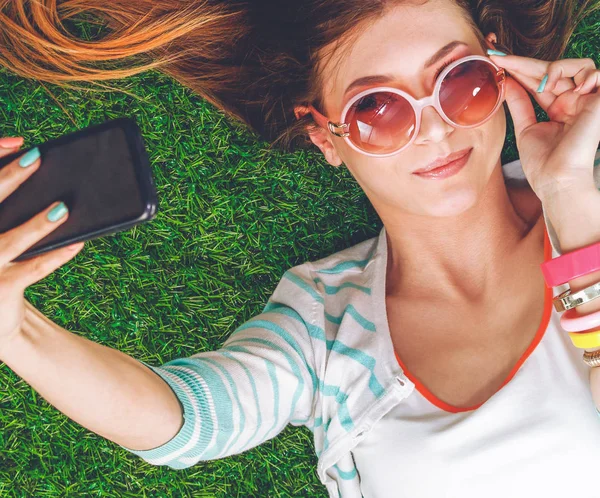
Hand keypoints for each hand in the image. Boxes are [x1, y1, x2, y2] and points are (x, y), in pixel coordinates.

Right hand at [0, 137, 83, 353]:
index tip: (16, 143)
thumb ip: (11, 215)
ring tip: (62, 208)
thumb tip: (52, 193)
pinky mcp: (1, 289)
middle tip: (36, 157)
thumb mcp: (0, 239)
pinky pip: (34, 269)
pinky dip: (57, 255)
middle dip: (10, 178)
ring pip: (9, 241)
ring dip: (37, 224)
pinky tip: (77, 242)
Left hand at [489, 53, 599, 200]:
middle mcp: (574, 102)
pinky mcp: (599, 103)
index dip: (520, 69)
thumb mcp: (525, 128)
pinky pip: (598, 73)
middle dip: (524, 61)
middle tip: (499, 57)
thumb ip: (519, 103)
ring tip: (543, 84)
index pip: (539, 81)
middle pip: (552, 70)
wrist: (556, 181)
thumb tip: (506, 81)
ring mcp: (587, 101)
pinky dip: (583, 74)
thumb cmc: (542, 163)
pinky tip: (565, 86)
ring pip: (578, 65)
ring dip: (556, 67)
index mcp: (558, 108)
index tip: (496, 60)